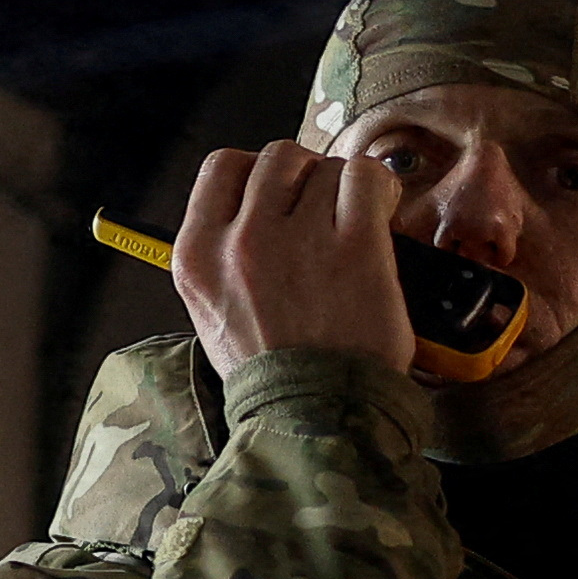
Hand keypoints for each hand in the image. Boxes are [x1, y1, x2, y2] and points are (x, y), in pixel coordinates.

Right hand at [167, 141, 414, 379]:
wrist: (316, 420)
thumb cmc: (272, 375)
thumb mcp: (212, 314)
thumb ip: (222, 254)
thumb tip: (257, 208)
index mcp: (196, 256)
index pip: (221, 168)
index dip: (257, 173)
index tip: (280, 192)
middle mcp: (241, 240)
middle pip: (276, 158)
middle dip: (305, 176)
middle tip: (324, 209)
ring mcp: (297, 240)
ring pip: (325, 167)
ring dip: (344, 189)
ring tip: (354, 226)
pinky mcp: (354, 245)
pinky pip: (365, 177)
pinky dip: (378, 188)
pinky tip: (381, 215)